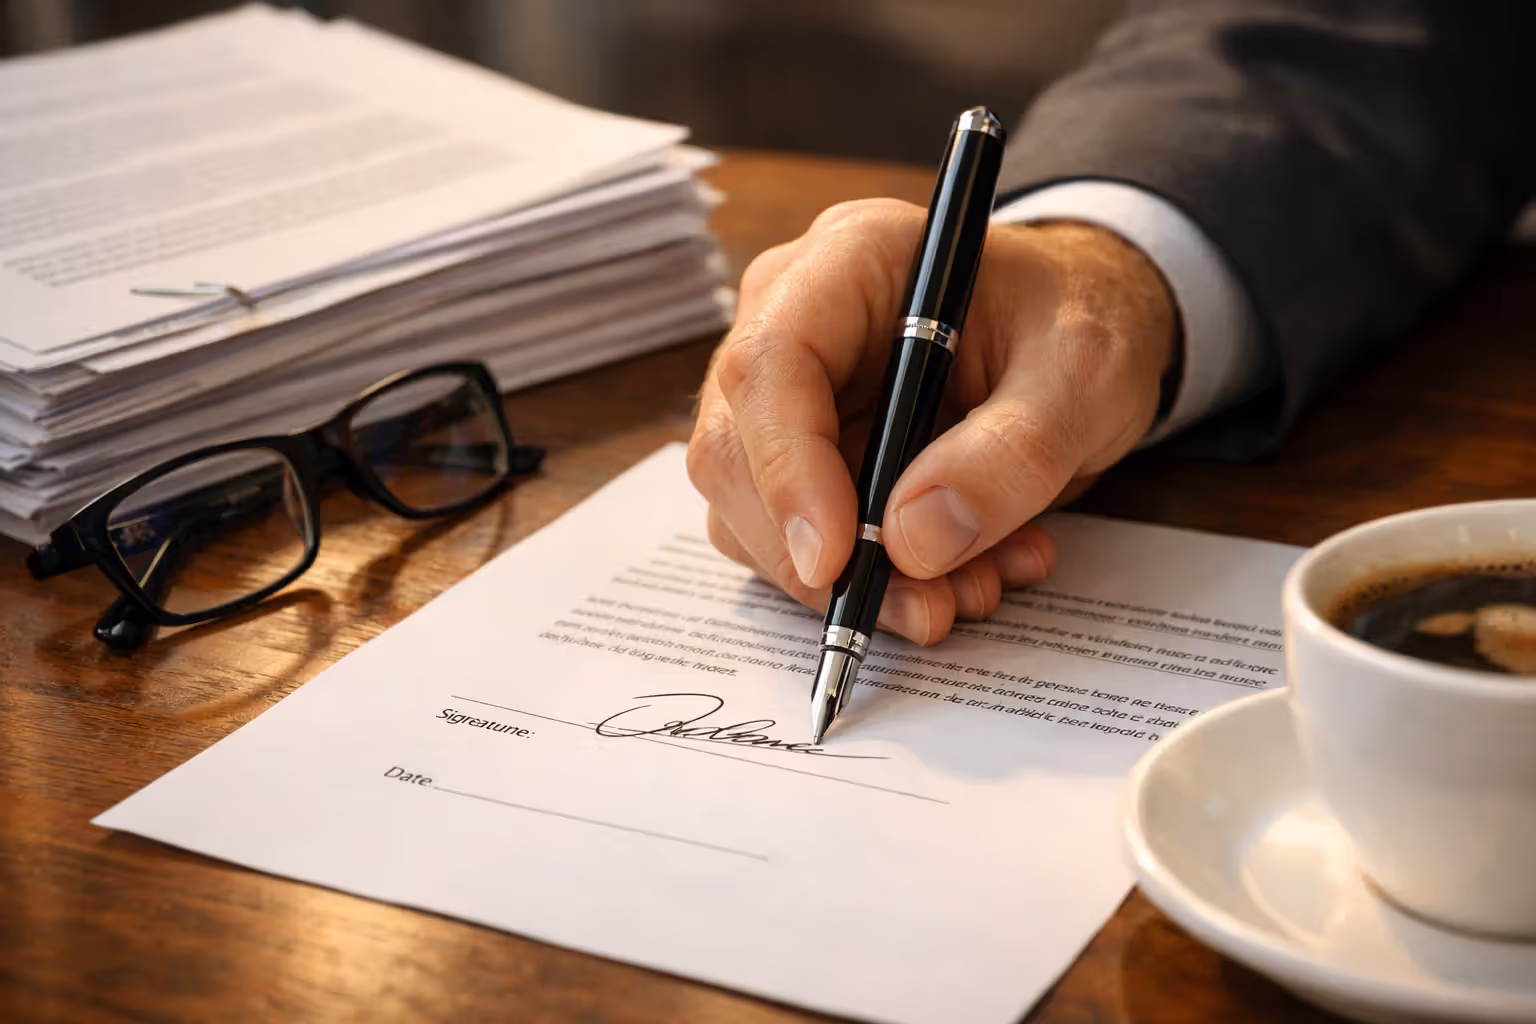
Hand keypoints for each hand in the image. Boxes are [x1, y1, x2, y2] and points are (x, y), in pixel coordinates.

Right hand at [687, 199, 1175, 645]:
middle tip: (928, 607)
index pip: (770, 362)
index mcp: (851, 259)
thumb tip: (911, 542)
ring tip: (973, 586)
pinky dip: (870, 584)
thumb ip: (1010, 454)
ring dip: (854, 581)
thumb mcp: (1084, 376)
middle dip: (823, 555)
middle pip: (738, 451)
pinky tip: (960, 573)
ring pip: (753, 514)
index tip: (837, 561)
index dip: (787, 469)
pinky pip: (797, 543)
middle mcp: (793, 319)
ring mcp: (786, 394)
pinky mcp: (797, 458)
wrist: (1083, 338)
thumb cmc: (1080, 323)